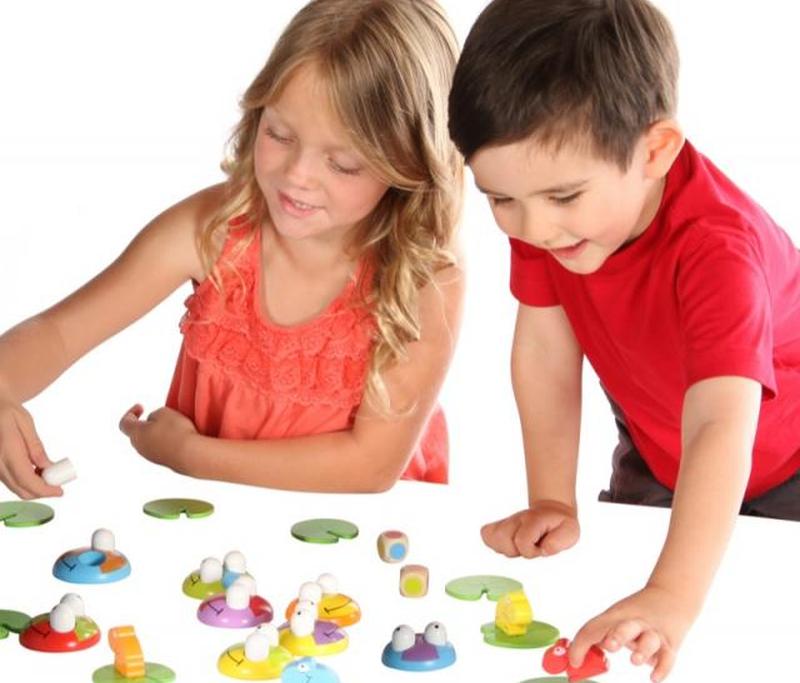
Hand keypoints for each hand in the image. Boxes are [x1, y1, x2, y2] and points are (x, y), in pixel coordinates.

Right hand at [0, 395, 61, 498]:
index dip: (44, 489)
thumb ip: (35, 447)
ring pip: (15, 488)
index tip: (59, 491)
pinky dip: (25, 482)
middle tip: (58, 485)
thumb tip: (47, 468)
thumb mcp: (26, 424)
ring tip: (49, 474)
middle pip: (21, 488)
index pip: (26, 478)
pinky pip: (11, 482)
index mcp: (6, 449)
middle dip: (41, 491)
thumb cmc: (7, 412)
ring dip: (34, 487)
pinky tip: (37, 472)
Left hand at [119, 404, 196, 473]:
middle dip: (148, 424)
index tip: (140, 407)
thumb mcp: (164, 412)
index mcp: (136, 433)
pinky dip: (169, 442)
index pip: (125, 423)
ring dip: (160, 434)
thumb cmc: (176, 433)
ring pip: (151, 442)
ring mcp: (152, 457)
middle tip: (160, 417)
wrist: (191, 454)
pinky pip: (163, 449)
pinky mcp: (165, 462)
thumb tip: (155, 422)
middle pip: (138, 433)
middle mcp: (140, 448)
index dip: (131, 413)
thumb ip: (155, 414)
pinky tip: (181, 438)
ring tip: (176, 427)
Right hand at [480, 500, 579, 557]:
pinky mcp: (501, 525)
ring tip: (519, 546)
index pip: (521, 541)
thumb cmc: (560, 524)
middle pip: (502, 539)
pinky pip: (487, 535)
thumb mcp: (570, 532)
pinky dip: (494, 543)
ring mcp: (508, 521)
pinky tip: (508, 544)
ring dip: (504, 548)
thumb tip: (544, 550)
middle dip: (516, 551)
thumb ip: (559, 542)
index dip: (531, 551)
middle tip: (530, 546)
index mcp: (533, 520)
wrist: (552, 510)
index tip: (540, 549)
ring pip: (492, 538)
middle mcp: (517, 519)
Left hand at [569, 584, 696, 681]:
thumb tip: (576, 660)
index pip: (595, 628)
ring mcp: (654, 632)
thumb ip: (599, 636)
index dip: (581, 644)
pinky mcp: (670, 644)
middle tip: (608, 645)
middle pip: (625, 626)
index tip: (574, 662)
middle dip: (617, 636)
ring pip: (649, 640)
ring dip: (642, 650)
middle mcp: (634, 623)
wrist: (671, 596)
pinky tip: (654, 677)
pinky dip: (662, 667)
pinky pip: (668, 657)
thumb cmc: (637, 613)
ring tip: (635, 660)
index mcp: (616, 616)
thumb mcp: (616, 618)